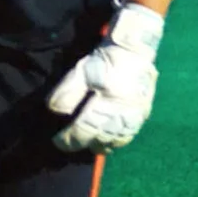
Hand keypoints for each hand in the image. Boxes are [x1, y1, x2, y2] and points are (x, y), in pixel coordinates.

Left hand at [49, 2, 161, 152]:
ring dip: (102, 146)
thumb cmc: (106, 60)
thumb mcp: (82, 71)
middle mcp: (122, 114)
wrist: (135, 51)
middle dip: (84, 144)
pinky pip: (129, 135)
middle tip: (71, 144)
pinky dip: (117, 141)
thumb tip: (54, 110)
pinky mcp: (143, 114)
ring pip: (116, 140)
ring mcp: (135, 116)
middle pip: (101, 139)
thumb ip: (68, 92)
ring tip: (90, 145)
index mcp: (106, 103)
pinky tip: (110, 141)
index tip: (58, 141)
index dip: (70, 139)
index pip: (84, 130)